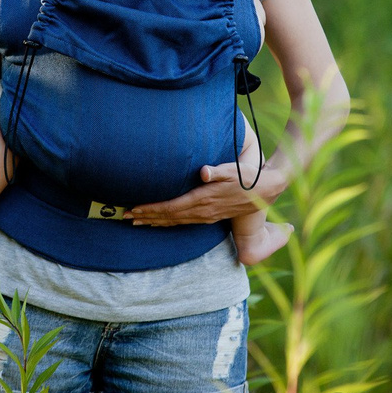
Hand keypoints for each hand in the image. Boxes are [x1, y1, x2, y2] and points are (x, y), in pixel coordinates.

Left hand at [124, 163, 285, 226]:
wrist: (266, 190)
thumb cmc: (247, 176)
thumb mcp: (234, 170)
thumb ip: (217, 171)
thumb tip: (202, 171)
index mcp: (204, 200)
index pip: (172, 207)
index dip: (152, 209)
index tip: (135, 209)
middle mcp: (203, 211)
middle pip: (169, 217)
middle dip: (146, 217)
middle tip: (125, 217)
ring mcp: (206, 215)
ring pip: (175, 222)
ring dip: (155, 222)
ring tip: (136, 222)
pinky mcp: (210, 216)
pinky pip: (183, 222)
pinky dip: (167, 222)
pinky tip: (159, 222)